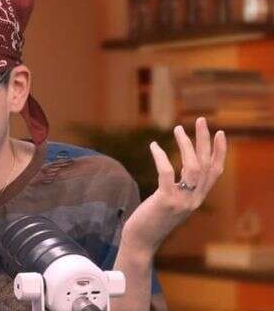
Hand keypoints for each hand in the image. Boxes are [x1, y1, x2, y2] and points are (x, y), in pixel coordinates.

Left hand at [121, 117, 226, 255]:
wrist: (141, 240)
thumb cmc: (152, 219)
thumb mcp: (171, 202)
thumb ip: (178, 190)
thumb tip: (174, 171)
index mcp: (197, 198)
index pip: (215, 172)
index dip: (219, 152)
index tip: (219, 133)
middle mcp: (194, 199)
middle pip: (206, 165)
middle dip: (205, 141)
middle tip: (200, 121)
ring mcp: (182, 201)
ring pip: (192, 167)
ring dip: (186, 145)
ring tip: (178, 129)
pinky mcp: (165, 201)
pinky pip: (167, 173)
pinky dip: (161, 157)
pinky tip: (154, 146)